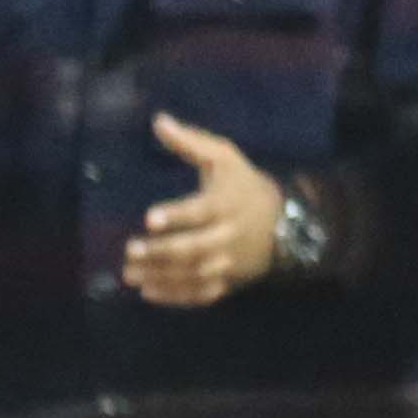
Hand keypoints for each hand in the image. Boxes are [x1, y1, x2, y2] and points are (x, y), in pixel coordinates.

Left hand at [123, 114, 283, 305]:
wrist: (287, 224)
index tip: (149, 219)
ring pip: (193, 274)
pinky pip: (202, 294)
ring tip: (130, 274)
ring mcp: (229, 263)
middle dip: (161, 252)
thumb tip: (158, 120)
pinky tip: (149, 292)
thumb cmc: (244, 186)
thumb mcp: (225, 158)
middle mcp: (228, 236)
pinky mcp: (229, 282)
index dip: (176, 216)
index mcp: (226, 204)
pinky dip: (176, 297)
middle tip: (131, 250)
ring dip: (160, 276)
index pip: (200, 212)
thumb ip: (191, 142)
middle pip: (194, 249)